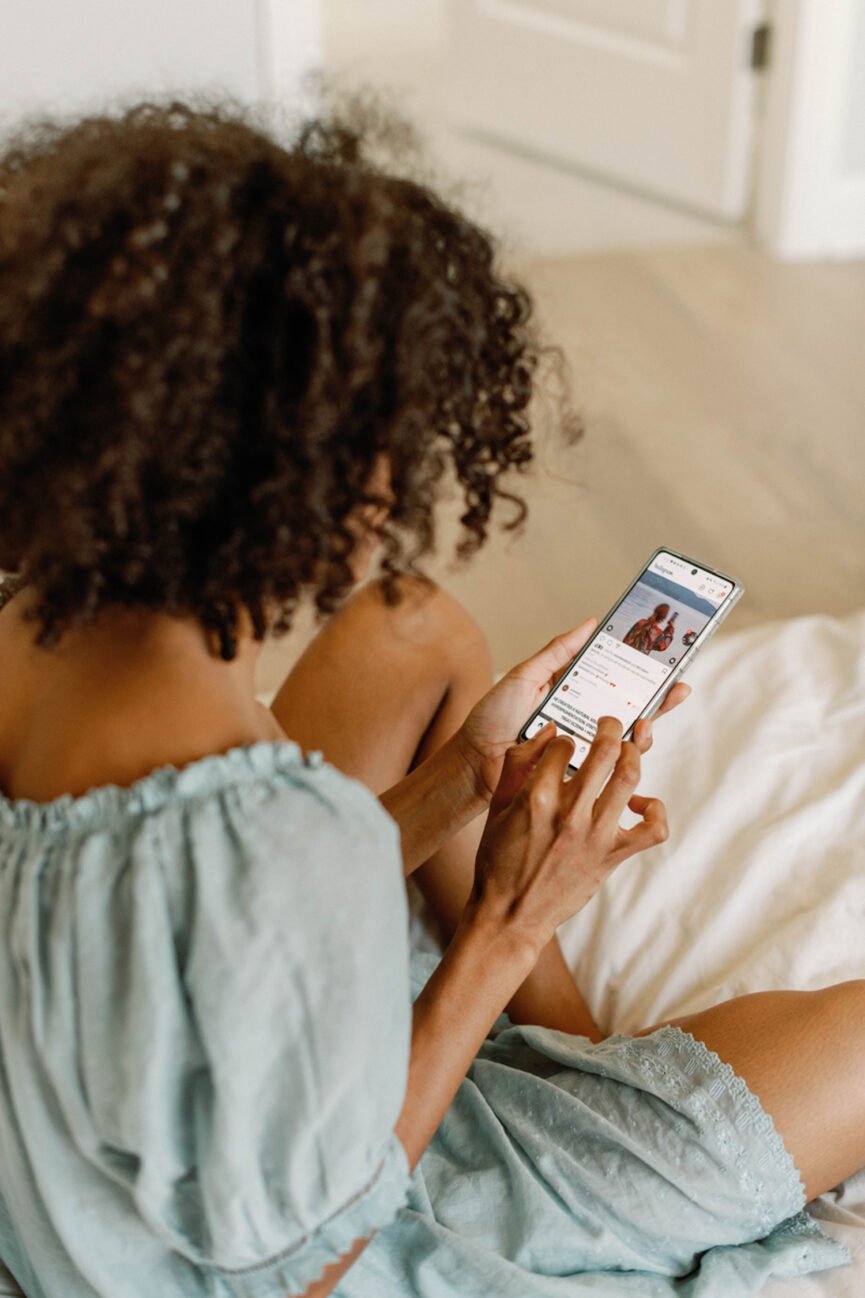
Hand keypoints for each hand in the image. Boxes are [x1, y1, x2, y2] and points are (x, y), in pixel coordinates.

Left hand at [455, 618, 690, 801]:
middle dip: (659, 699)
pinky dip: (626, 758)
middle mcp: (583, 721)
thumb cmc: (493, 717)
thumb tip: (591, 623)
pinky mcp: (579, 772)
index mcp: (574, 694)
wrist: (474, 761)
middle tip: (676, 688)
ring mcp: (583, 748)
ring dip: (645, 729)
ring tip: (647, 720)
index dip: (643, 671)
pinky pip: (610, 767)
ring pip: (627, 741)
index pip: (616, 680)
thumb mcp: (525, 676)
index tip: (668, 659)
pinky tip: (631, 746)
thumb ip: (558, 652)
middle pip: (631, 709)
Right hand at [466, 716, 667, 955]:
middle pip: (605, 750)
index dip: (566, 740)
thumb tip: (546, 733)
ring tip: (628, 751)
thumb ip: (517, 764)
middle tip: (609, 725)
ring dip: (633, 755)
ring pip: (630, 777)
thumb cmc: (498, 860)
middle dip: (610, 728)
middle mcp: (569, 812)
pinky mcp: (613, 857)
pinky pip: (653, 829)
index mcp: (536, 796)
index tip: (566, 747)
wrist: (510, 915)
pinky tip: (640, 804)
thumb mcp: (496, 807)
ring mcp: (595, 835)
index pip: (565, 745)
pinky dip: (655, 811)